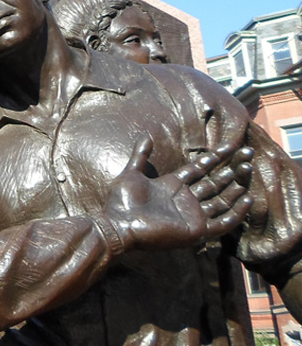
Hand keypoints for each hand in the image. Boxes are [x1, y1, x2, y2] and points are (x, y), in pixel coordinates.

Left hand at [103, 136, 252, 251]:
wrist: (119, 224)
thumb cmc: (122, 202)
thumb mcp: (132, 173)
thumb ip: (140, 156)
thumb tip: (146, 135)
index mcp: (172, 186)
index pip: (199, 168)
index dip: (214, 157)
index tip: (231, 145)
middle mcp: (185, 199)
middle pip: (214, 182)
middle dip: (230, 169)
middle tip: (247, 154)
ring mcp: (192, 214)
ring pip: (221, 199)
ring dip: (236, 187)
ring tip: (248, 170)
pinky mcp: (196, 230)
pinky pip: (223, 222)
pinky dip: (236, 213)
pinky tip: (248, 199)